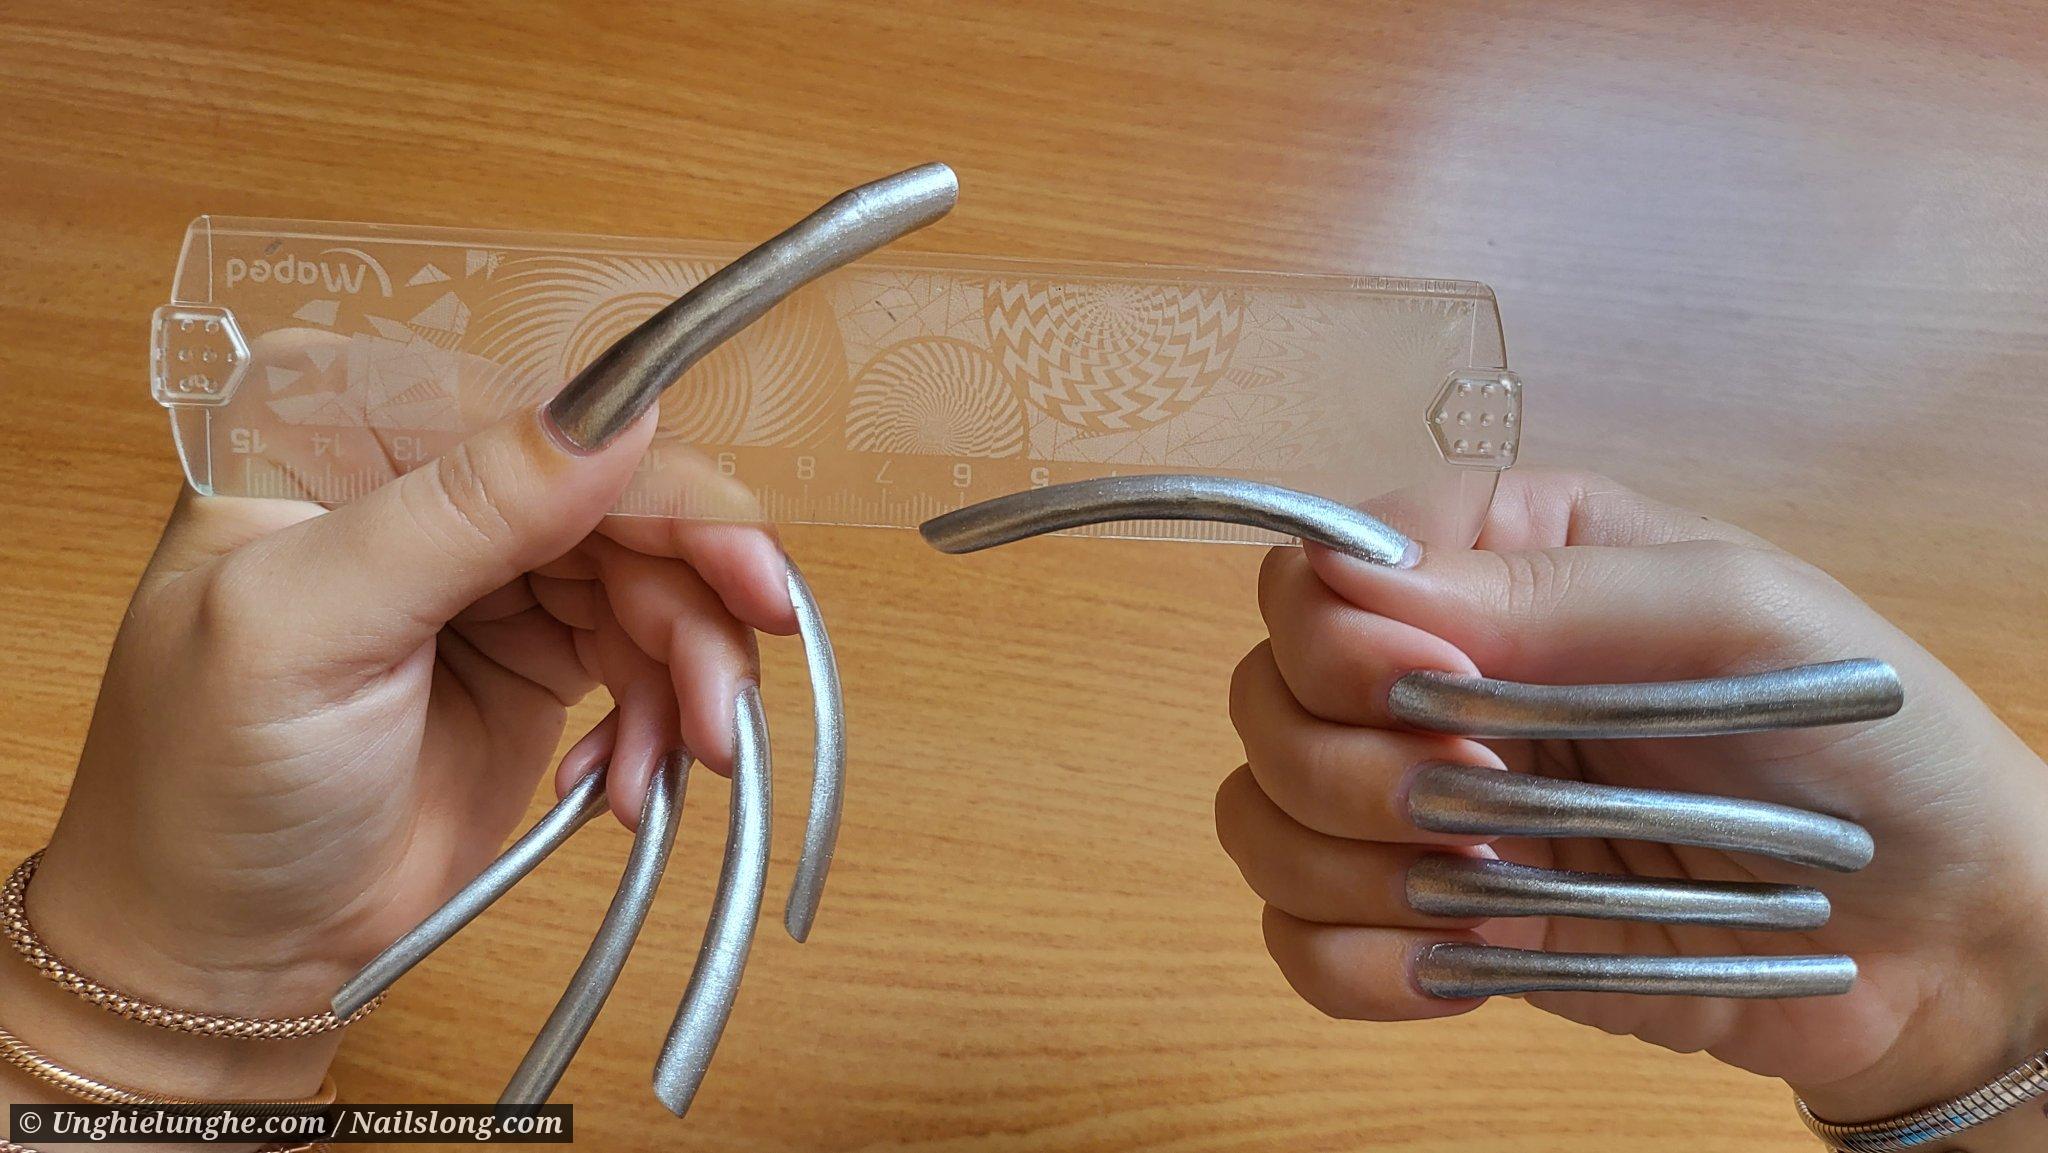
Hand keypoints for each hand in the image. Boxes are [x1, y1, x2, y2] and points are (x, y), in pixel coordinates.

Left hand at [9, 405, 793, 1096]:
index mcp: (343, 431)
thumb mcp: (311, 630)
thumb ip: (462, 511)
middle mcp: (428, 482)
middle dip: (694, 595)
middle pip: (618, 498)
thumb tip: (625, 413)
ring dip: (690, 672)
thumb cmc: (209, 783)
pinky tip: (626, 782)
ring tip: (687, 758)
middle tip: (735, 692)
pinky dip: (661, 716)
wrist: (227, 952)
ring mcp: (490, 570)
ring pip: (652, 578)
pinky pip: (648, 652)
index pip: (538, 420)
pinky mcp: (539, 653)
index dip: (657, 485)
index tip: (744, 565)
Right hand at [1217, 469, 2047, 1137]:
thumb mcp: (1740, 617)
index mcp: (1499, 559)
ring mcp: (1425, 802)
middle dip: (1348, 769)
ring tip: (1492, 887)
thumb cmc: (1870, 737)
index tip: (1448, 696)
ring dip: (1353, 872)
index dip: (1342, 639)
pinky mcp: (1429, 922)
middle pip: (1265, 698)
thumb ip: (1551, 595)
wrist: (1940, 934)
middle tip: (1486, 806)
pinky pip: (1300, 945)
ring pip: (1259, 822)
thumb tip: (1353, 582)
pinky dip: (1357, 966)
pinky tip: (1465, 967)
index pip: (1316, 570)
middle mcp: (1437, 671)